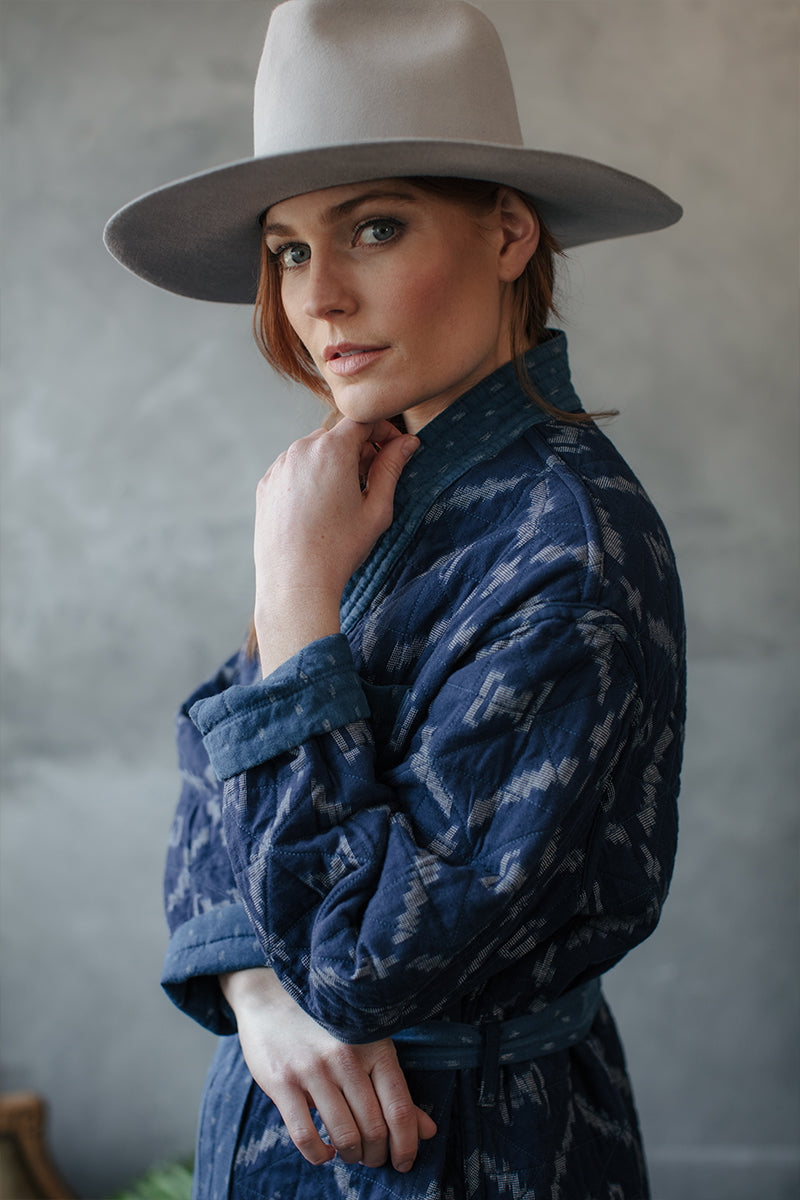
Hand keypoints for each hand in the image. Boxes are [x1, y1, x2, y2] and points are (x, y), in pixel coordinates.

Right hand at [220, 968, 435, 1171]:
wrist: (270, 998)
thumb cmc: (327, 1028)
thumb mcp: (366, 1048)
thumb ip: (395, 1091)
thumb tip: (429, 1132)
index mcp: (373, 1045)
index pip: (399, 1108)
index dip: (406, 1144)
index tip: (404, 1162)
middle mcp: (346, 1057)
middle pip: (374, 1127)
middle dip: (377, 1155)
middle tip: (372, 1157)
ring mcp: (312, 1069)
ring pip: (344, 1136)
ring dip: (351, 1155)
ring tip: (350, 1153)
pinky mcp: (283, 1082)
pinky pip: (305, 1136)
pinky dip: (318, 1155)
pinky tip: (324, 1152)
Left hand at [253, 420, 418, 675]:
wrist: (295, 581)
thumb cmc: (340, 548)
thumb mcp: (376, 508)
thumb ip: (392, 468)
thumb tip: (408, 442)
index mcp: (332, 449)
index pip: (363, 420)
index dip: (384, 430)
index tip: (395, 450)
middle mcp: (301, 449)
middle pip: (338, 435)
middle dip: (360, 449)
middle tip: (375, 479)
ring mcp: (279, 466)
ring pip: (314, 451)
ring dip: (334, 463)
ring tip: (346, 497)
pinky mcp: (266, 485)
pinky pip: (294, 469)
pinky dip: (311, 477)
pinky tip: (320, 508)